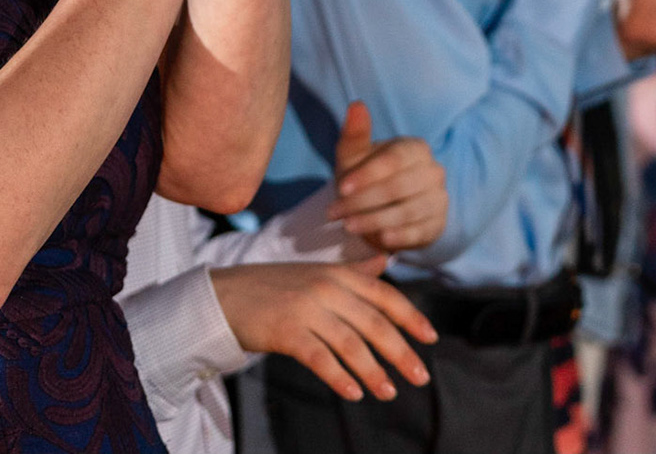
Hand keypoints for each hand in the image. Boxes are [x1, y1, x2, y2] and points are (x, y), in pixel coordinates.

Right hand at [210, 258, 436, 401]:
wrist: (225, 296)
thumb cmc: (273, 287)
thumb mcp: (315, 273)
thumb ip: (353, 272)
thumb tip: (385, 262)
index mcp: (338, 274)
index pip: (385, 295)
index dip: (410, 316)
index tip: (431, 338)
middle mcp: (326, 288)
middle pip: (374, 322)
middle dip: (401, 351)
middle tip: (420, 377)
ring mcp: (305, 308)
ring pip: (350, 343)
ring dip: (373, 371)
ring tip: (389, 392)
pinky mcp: (285, 331)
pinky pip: (319, 358)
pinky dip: (339, 377)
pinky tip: (353, 393)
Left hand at [329, 101, 447, 252]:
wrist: (381, 207)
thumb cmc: (365, 175)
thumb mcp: (355, 156)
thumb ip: (355, 133)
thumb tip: (356, 105)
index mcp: (415, 148)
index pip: (394, 159)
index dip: (368, 174)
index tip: (341, 188)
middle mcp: (433, 171)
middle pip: (400, 187)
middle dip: (364, 201)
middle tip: (335, 213)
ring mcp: (439, 199)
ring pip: (408, 211)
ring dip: (376, 220)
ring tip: (348, 227)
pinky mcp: (438, 224)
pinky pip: (420, 231)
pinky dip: (400, 236)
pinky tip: (381, 239)